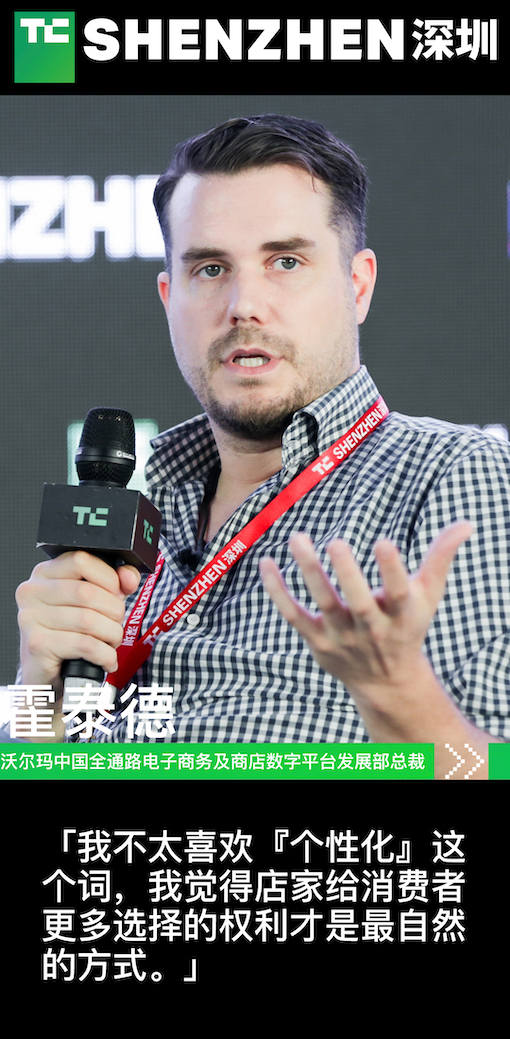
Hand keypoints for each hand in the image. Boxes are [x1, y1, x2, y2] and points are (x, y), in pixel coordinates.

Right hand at [16, 551, 140, 688]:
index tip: (116, 595)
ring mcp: (30, 618)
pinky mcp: (37, 644)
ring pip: (88, 620)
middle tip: (115, 626)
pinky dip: (105, 655)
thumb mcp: (94, 604)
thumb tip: (129, 577)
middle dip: (113, 612)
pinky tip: (106, 660)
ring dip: (111, 636)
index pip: (81, 561)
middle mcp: (32, 592)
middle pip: (87, 592)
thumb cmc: (70, 637)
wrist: (48, 677)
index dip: (109, 579)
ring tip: (110, 644)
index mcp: (44, 574)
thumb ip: (114, 584)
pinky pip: (84, 645)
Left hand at [259, 522, 471, 717]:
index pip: (398, 593)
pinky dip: (278, 592)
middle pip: (359, 603)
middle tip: (336, 541)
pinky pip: (293, 615)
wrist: (385, 681)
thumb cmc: (407, 626)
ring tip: (297, 538)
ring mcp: (342, 637)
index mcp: (401, 616)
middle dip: (348, 574)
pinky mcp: (316, 640)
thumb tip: (466, 523)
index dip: (392, 570)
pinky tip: (268, 562)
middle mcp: (371, 629)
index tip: (383, 542)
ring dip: (310, 572)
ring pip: (323, 605)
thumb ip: (441, 557)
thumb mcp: (427, 595)